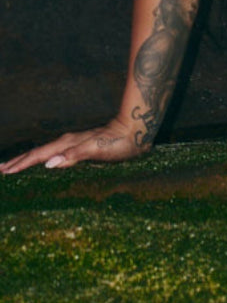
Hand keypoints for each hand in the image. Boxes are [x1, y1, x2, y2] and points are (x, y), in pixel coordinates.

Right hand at [0, 117, 148, 174]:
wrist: (137, 130)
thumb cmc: (119, 142)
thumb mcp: (97, 150)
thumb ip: (74, 155)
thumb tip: (49, 163)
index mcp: (68, 144)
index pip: (40, 155)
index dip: (22, 164)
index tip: (5, 171)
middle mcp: (69, 142)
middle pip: (39, 152)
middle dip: (20, 160)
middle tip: (1, 169)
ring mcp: (75, 143)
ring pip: (47, 152)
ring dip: (30, 159)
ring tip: (16, 165)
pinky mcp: (82, 146)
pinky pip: (57, 153)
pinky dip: (46, 158)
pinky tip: (46, 162)